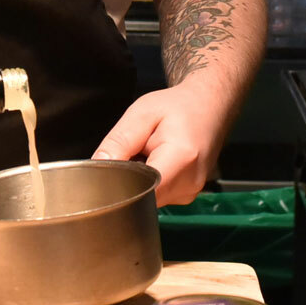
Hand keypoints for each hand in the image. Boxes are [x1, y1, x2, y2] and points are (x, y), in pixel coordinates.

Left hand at [93, 83, 232, 205]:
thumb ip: (118, 142)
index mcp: (181, 159)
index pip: (140, 191)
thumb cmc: (179, 106)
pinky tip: (153, 162)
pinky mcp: (187, 194)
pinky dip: (149, 182)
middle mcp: (190, 182)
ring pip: (149, 199)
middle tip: (128, 154)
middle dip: (127, 181)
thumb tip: (96, 167)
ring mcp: (190, 191)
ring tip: (144, 155)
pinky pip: (158, 195)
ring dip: (138, 182)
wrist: (209, 106)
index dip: (118, 187)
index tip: (107, 174)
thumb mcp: (141, 114)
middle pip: (143, 198)